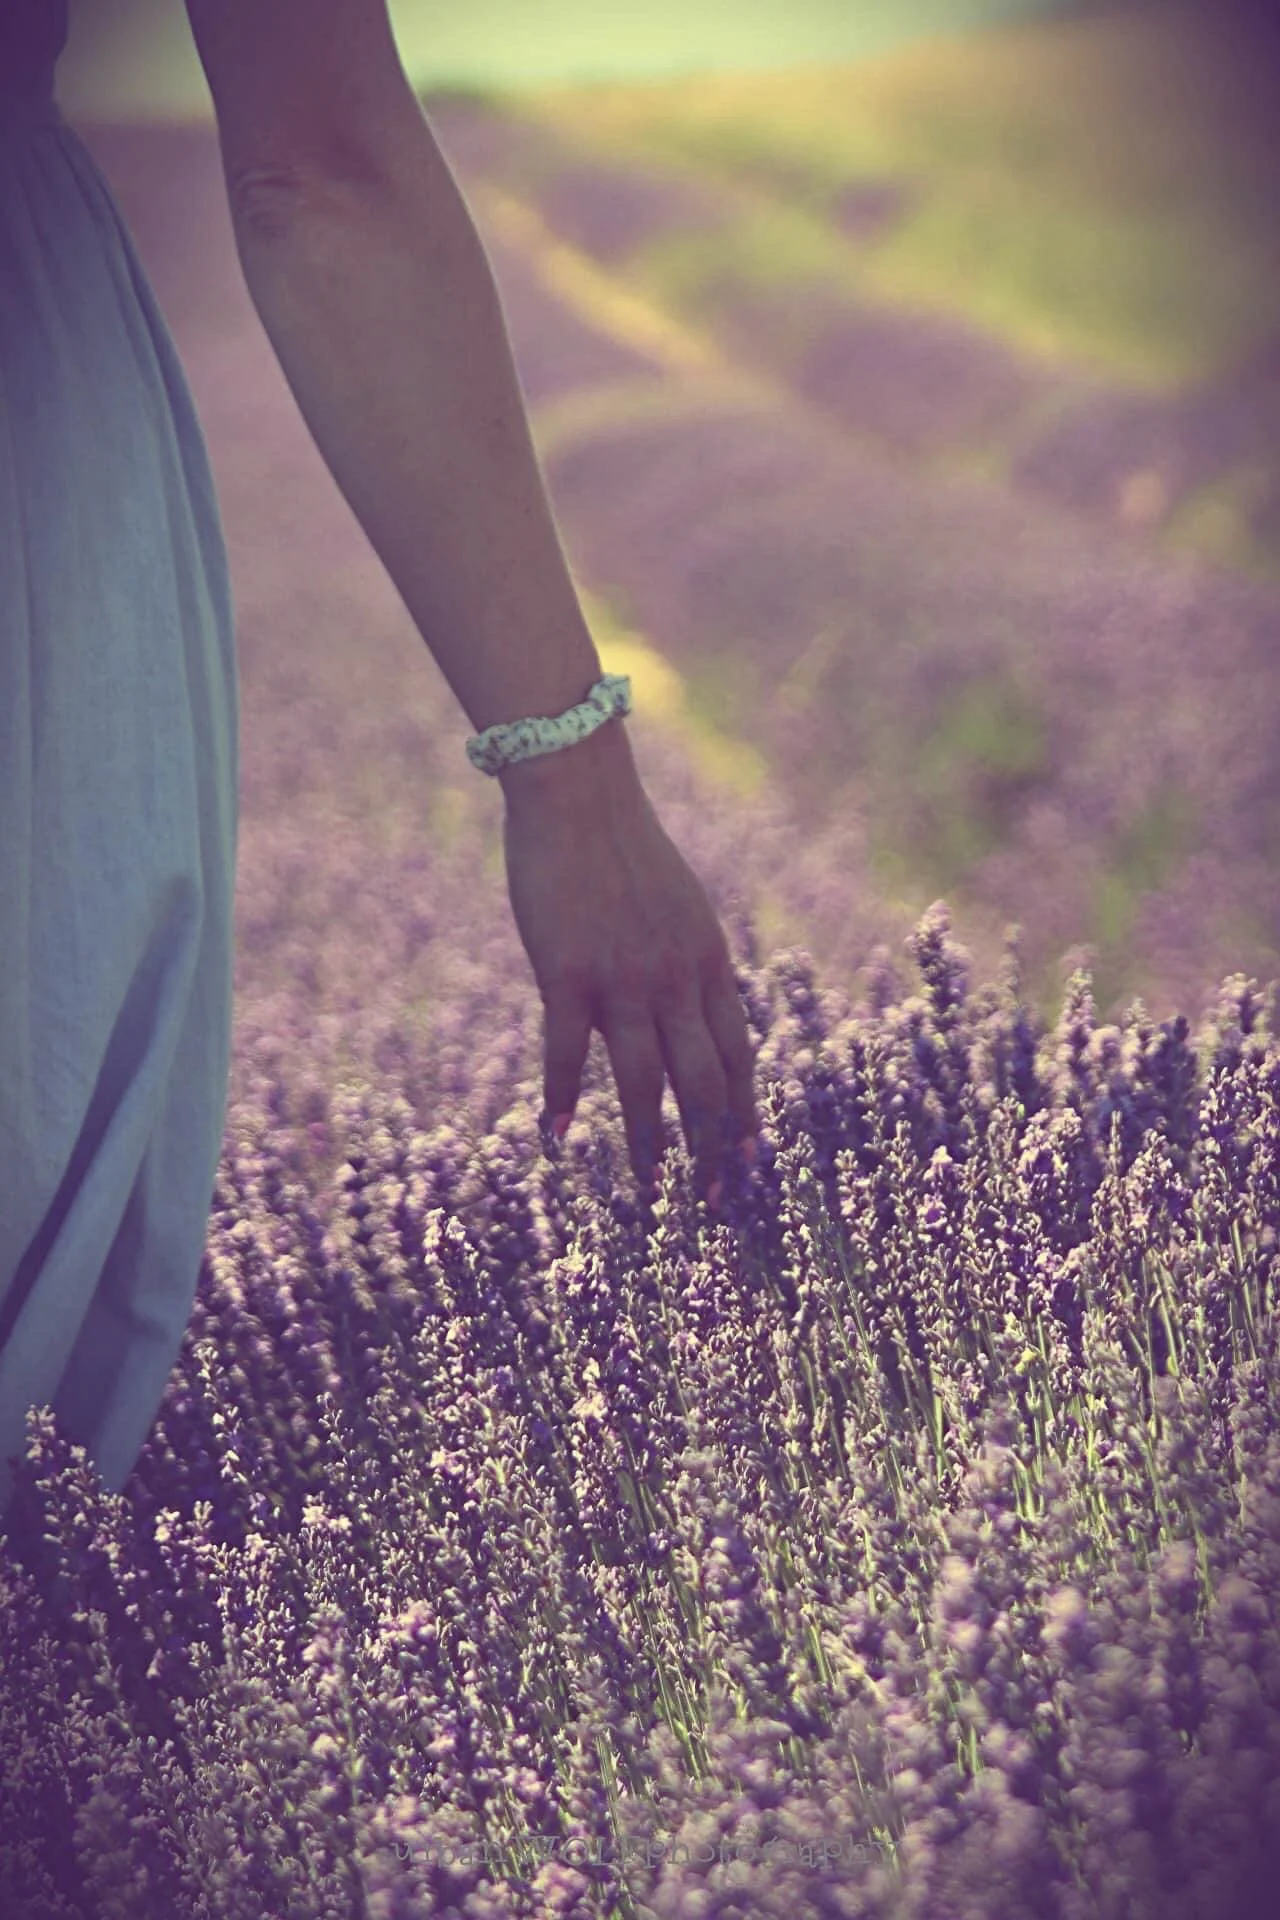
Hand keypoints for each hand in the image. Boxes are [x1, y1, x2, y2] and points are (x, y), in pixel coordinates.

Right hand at [502, 750, 758, 1205]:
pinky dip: (561, 1099)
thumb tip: (701, 1016)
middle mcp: (676, 978)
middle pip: (706, 1084)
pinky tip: (554, 1138)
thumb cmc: (624, 849)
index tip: (754, 1166)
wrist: (577, 792)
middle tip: (714, 1203)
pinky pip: (567, 1053)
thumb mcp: (682, 909)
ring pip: (645, 1083)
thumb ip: (692, 965)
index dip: (749, 1116)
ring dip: (650, 1145)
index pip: (741, 1057)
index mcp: (709, 963)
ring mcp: (622, 978)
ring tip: (649, 1193)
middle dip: (715, 1150)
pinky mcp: (566, 972)